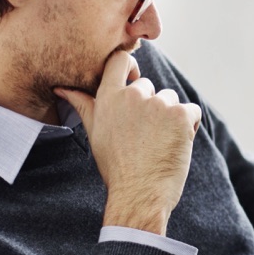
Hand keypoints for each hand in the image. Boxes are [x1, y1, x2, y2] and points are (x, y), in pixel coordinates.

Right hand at [55, 51, 201, 234]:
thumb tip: (61, 87)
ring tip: (159, 144)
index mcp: (109, 97)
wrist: (139, 194)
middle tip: (145, 138)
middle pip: (149, 87)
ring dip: (170, 117)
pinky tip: (176, 145)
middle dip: (151, 108)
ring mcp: (159, 104)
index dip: (131, 67)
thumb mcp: (95, 132)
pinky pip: (192, 111)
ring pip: (171, 99)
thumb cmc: (116, 167)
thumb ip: (83, 104)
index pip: (120, 60)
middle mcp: (133, 95)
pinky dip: (189, 126)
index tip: (134, 80)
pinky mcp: (181, 115)